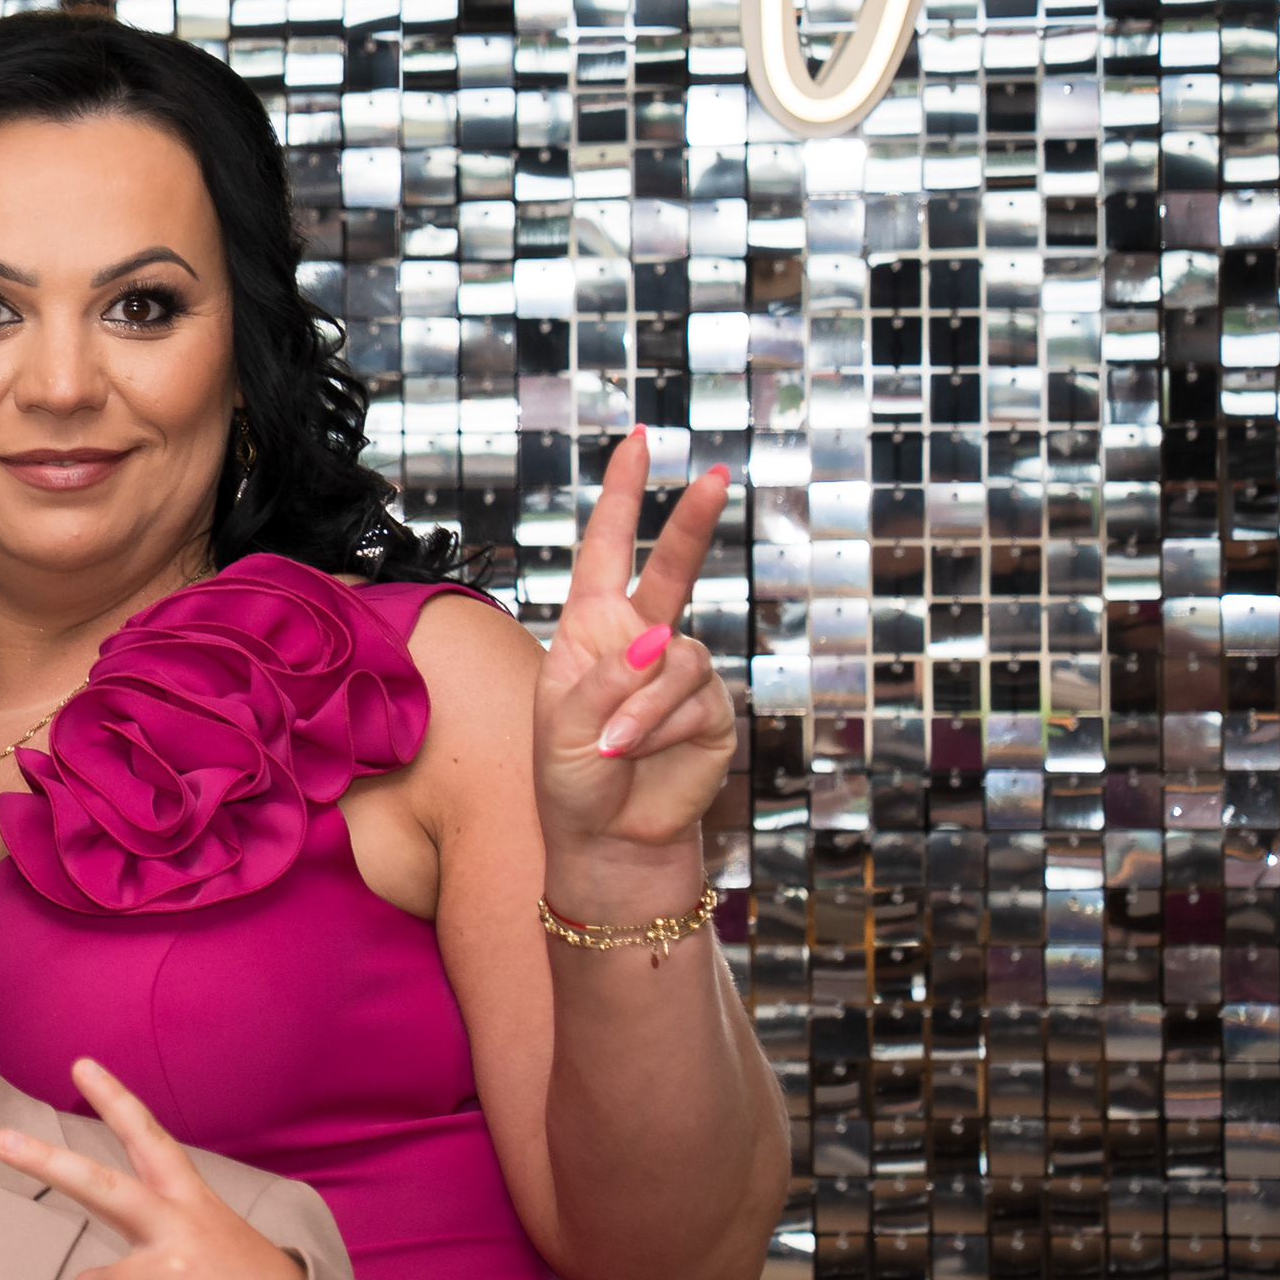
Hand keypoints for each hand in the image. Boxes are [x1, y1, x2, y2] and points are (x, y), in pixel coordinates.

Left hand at [0, 1059, 308, 1279]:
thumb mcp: (214, 1237)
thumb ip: (158, 1236)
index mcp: (190, 1201)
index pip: (150, 1140)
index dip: (116, 1101)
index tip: (82, 1065)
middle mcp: (178, 1227)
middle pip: (100, 1187)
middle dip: (47, 1162)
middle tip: (1, 1140)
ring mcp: (172, 1271)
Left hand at [533, 432, 735, 914]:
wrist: (608, 836)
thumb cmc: (571, 776)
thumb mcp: (562, 723)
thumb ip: (604, 678)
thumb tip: (659, 640)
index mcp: (592, 627)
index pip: (606, 550)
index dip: (622, 497)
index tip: (637, 443)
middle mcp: (640, 638)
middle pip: (673, 568)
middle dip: (693, 522)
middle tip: (717, 475)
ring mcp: (680, 672)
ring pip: (675, 659)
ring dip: (640, 706)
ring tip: (611, 747)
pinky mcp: (711, 709)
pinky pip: (690, 699)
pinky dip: (656, 726)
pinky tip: (634, 753)